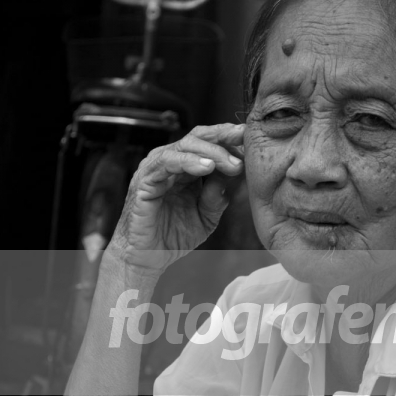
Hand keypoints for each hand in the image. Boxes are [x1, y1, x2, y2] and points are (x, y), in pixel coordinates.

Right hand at [107, 122, 244, 272]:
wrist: (148, 259)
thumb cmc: (173, 237)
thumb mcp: (206, 218)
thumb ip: (217, 198)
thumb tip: (231, 176)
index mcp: (185, 168)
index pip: (208, 143)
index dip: (229, 140)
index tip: (250, 141)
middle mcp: (170, 163)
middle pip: (197, 137)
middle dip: (223, 137)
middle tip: (244, 141)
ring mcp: (155, 169)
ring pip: (184, 145)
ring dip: (211, 152)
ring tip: (231, 164)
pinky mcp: (144, 180)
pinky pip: (166, 162)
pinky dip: (188, 161)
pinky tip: (207, 167)